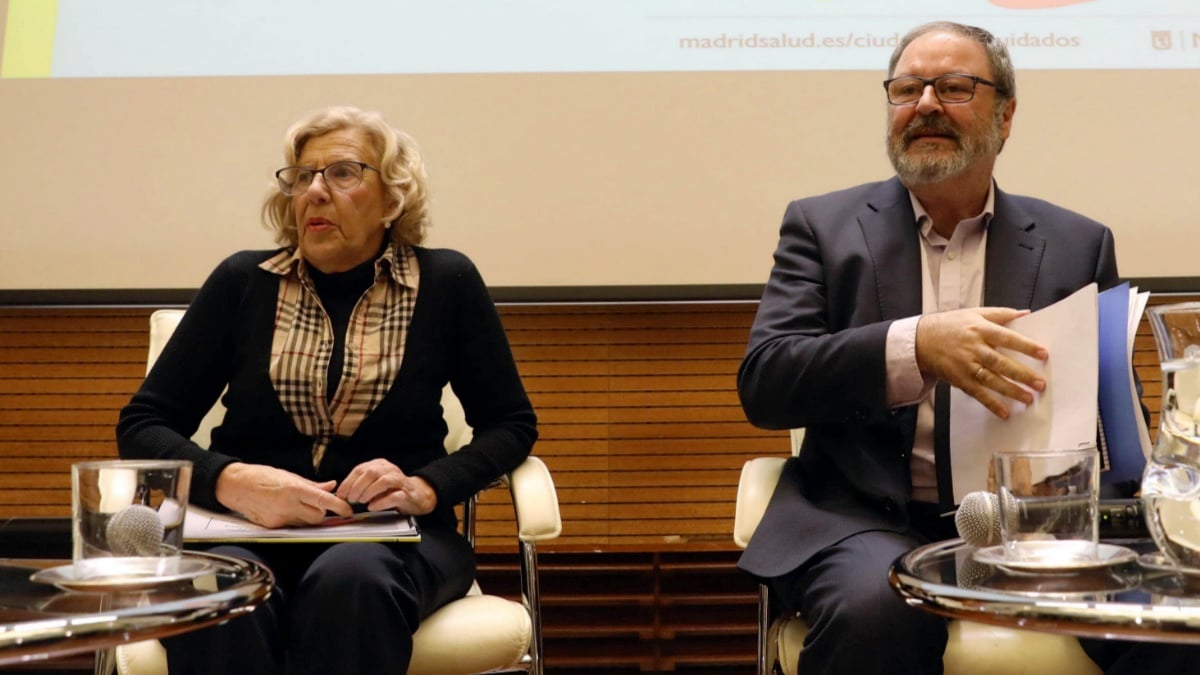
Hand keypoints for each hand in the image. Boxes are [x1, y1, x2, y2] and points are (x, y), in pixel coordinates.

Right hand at [215, 462, 352, 527]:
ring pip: (305, 524)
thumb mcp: (289, 475)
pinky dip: (295, 520)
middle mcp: (287, 505)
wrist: (235, 486)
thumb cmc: (262, 476)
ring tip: (300, 505)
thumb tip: (331, 486)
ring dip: (308, 517)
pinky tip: (286, 510)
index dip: (339, 507)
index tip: (348, 510)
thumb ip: (312, 484)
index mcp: (293, 489)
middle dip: (322, 512)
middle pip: (317, 517)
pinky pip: (292, 527)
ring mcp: (279, 518)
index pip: (323, 500)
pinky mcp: (272, 527)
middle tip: (319, 504)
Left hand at [336, 458, 437, 515]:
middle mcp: (390, 470)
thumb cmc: (393, 490)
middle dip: (357, 487)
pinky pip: (394, 496)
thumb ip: (362, 484)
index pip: (361, 469)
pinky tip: (373, 507)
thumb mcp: (376, 483)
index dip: (348, 482)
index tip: (341, 494)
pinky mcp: (408, 494)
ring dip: (369, 492)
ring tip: (362, 501)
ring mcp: (400, 481)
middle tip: (352, 499)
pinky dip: (381, 502)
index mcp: (380, 465)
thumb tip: (343, 493)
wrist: (418, 495)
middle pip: (371, 473)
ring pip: (383, 481)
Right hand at [915, 307, 1048, 418]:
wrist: (920, 340)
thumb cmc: (949, 325)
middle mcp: (974, 348)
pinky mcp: (959, 379)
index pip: (1007, 338)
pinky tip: (1004, 412)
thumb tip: (1026, 313)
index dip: (1025, 346)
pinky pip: (977, 393)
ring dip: (1010, 390)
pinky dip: (990, 403)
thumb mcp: (974, 313)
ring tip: (1028, 398)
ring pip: (991, 380)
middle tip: (1040, 383)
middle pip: (1001, 363)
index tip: (1043, 353)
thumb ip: (1001, 314)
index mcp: (980, 329)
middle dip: (1022, 374)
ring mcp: (966, 365)